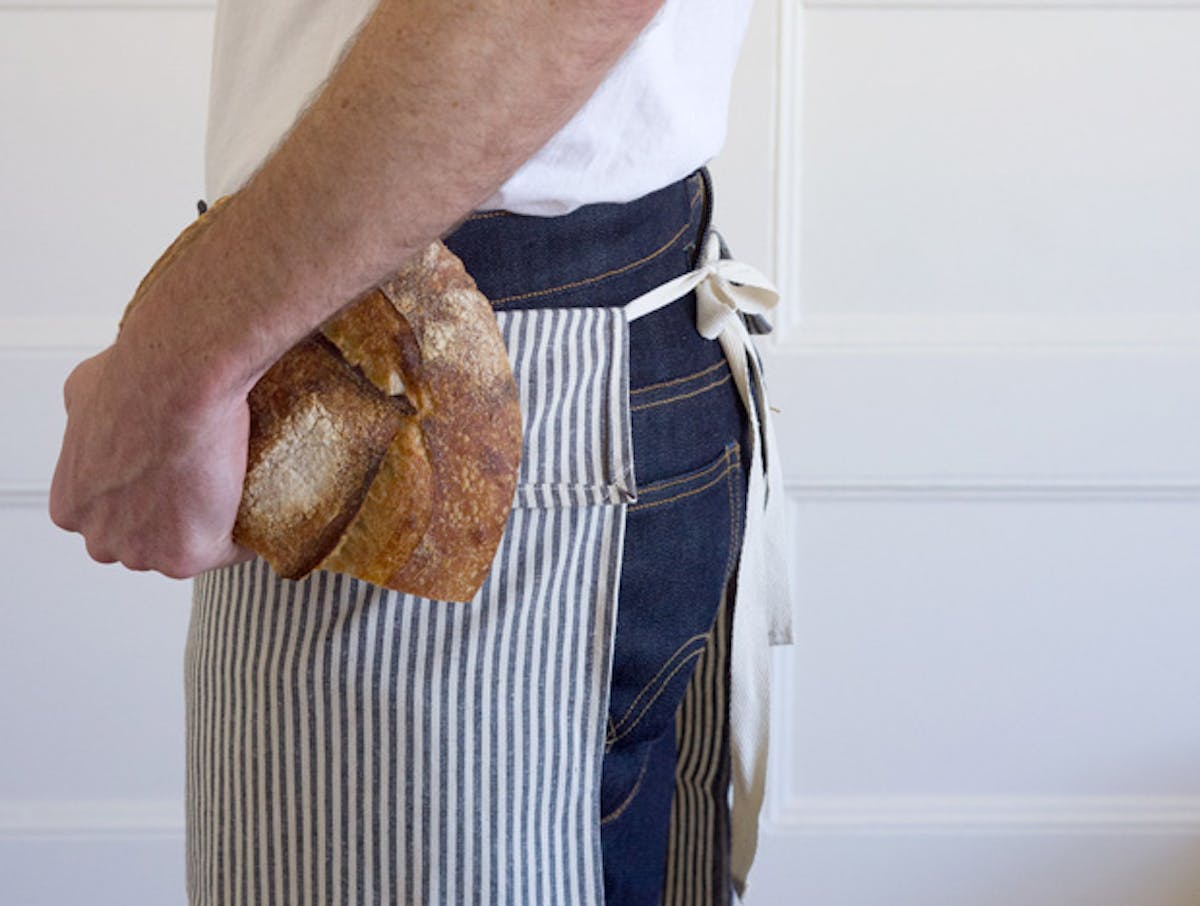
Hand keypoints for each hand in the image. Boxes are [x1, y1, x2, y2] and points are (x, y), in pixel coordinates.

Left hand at [49, 337, 254, 577]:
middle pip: (141, 544)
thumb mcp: (84, 391)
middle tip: (202, 483)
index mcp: (71, 505)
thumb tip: (99, 412)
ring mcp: (143, 552)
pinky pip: (228, 553)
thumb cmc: (135, 378)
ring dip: (208, 529)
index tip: (169, 479)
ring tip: (236, 494)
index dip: (141, 500)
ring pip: (182, 551)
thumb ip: (85, 417)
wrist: (178, 379)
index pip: (109, 519)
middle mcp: (100, 537)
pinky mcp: (187, 555)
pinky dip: (247, 537)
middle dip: (168, 521)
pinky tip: (263, 510)